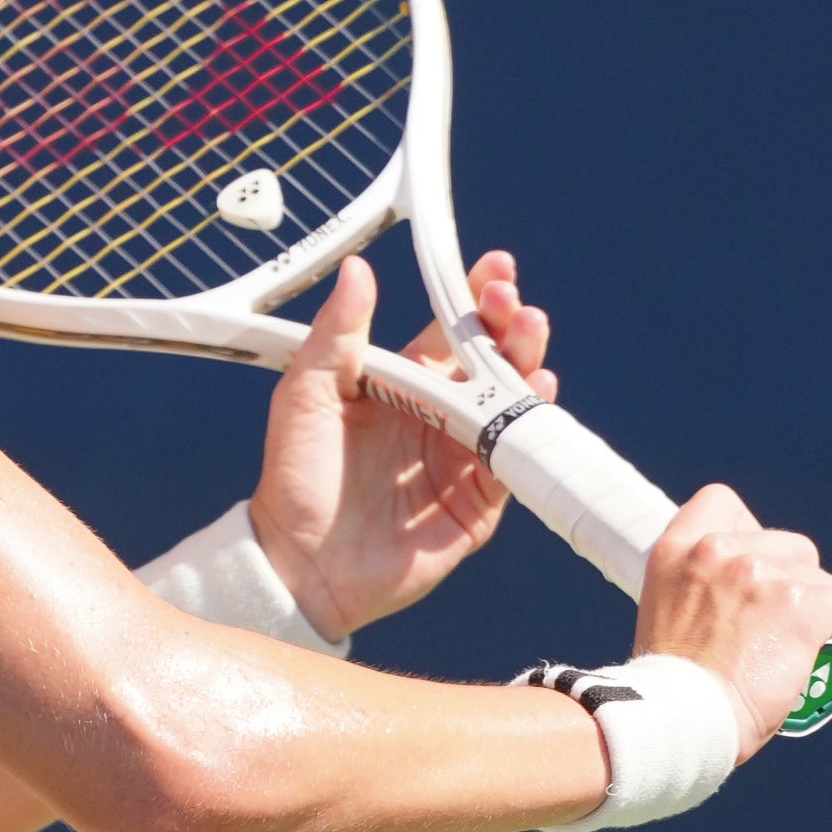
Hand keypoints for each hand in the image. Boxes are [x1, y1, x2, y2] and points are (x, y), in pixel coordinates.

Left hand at [245, 248, 553, 636]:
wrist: (299, 562)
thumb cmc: (295, 478)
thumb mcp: (307, 393)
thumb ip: (337, 334)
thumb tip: (357, 270)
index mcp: (403, 384)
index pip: (451, 330)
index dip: (475, 297)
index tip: (495, 268)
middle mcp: (439, 416)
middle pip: (491, 361)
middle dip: (510, 326)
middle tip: (513, 304)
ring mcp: (461, 458)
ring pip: (510, 404)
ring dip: (527, 365)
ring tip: (529, 334)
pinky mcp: (477, 503)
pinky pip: (513, 460)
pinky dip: (528, 427)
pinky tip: (535, 394)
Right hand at [634, 487, 831, 757]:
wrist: (681, 718)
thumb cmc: (670, 687)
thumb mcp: (662, 614)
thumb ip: (696, 588)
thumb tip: (734, 601)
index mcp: (679, 549)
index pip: (720, 502)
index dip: (747, 531)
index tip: (755, 568)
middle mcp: (721, 552)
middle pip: (790, 546)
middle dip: (797, 582)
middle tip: (789, 624)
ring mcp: (765, 576)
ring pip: (822, 583)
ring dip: (823, 614)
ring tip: (817, 650)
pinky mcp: (803, 608)